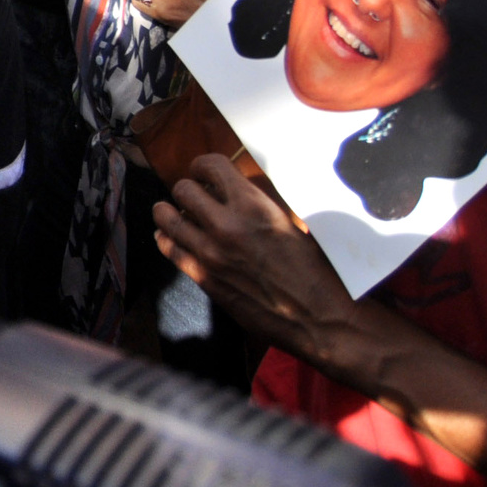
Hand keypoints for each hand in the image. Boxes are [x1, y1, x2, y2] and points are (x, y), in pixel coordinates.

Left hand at [152, 156, 357, 364]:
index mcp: (254, 205)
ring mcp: (211, 252)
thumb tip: (239, 192)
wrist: (320, 320)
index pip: (211, 165)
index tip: (203, 172)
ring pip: (168, 218)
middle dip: (187, 189)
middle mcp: (227, 224)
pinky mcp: (205, 278)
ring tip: (171, 211)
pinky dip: (166, 238)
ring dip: (168, 211)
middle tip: (192, 196)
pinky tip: (169, 236)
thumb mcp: (294, 224)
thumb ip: (262, 204)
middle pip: (184, 189)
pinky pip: (170, 249)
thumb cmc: (318, 271)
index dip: (203, 165)